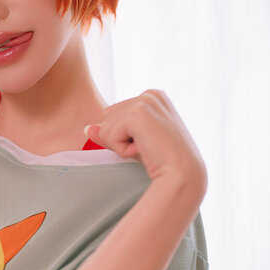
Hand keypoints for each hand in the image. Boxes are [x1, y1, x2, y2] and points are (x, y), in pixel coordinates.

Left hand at [84, 90, 206, 193]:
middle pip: (107, 118)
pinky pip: (109, 134)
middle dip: (121, 140)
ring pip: (106, 127)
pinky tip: (144, 150)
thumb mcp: (133, 143)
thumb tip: (88, 128)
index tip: (149, 145)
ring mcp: (145, 101)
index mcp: (153, 97)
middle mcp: (150, 95)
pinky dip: (122, 149)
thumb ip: (111, 133)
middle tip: (149, 149)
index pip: (113, 115)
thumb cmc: (163, 162)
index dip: (125, 137)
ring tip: (148, 150)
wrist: (182, 175)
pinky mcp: (138, 112)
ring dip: (122, 146)